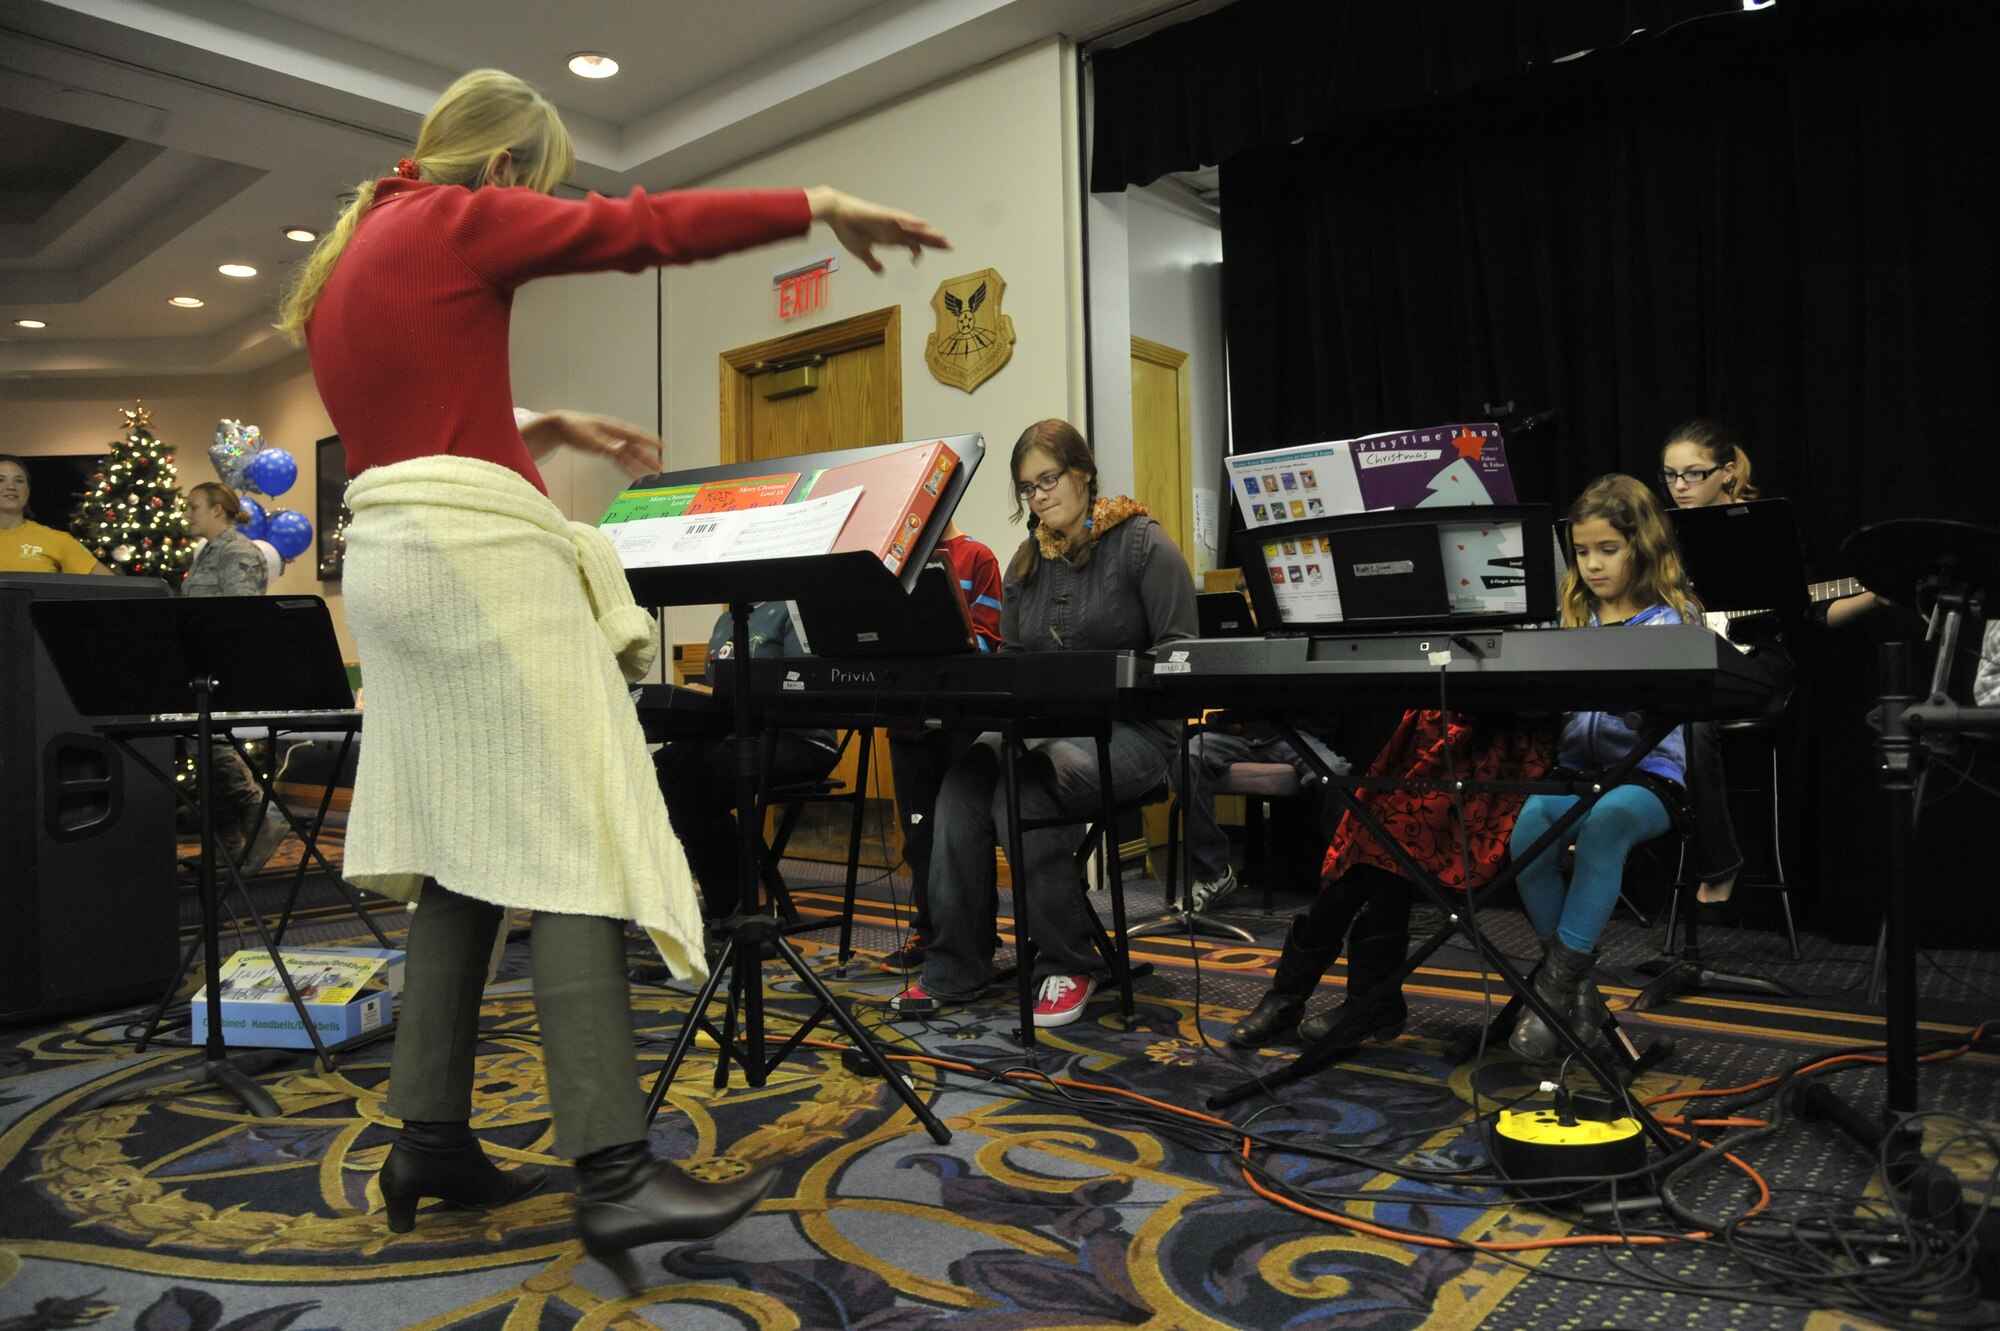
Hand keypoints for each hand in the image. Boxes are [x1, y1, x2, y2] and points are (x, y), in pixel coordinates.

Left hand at [519, 410, 664, 479]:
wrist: (562, 426)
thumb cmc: (575, 426)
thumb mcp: (589, 436)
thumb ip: (606, 444)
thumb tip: (621, 448)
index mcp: (614, 428)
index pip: (635, 435)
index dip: (649, 441)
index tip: (662, 446)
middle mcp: (616, 435)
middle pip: (636, 448)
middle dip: (648, 457)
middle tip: (661, 467)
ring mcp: (612, 442)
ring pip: (630, 456)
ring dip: (641, 465)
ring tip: (652, 474)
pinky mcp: (606, 449)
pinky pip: (620, 460)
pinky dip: (628, 468)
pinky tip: (635, 476)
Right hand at [806, 186, 950, 273]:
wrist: (836, 214)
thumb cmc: (848, 230)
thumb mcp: (862, 252)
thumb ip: (873, 262)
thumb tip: (881, 272)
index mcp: (889, 237)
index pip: (911, 244)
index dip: (920, 251)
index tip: (920, 261)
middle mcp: (894, 229)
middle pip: (919, 236)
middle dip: (934, 242)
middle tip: (950, 247)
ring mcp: (891, 222)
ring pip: (915, 228)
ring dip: (930, 233)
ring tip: (945, 239)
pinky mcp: (885, 216)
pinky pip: (903, 219)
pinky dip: (914, 223)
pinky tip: (926, 225)